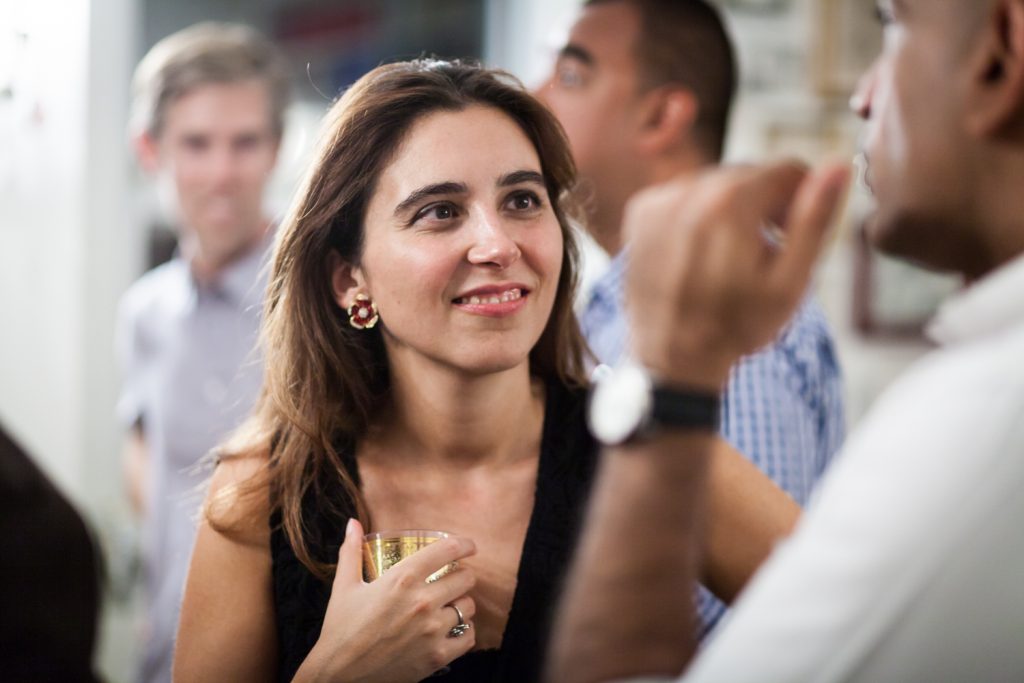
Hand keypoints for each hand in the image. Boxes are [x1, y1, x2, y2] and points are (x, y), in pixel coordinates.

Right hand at [298, 519, 477, 682]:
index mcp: (402, 579)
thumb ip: (351, 551)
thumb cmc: (340, 629)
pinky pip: (469, 636)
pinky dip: (465, 631)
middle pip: (465, 578)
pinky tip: (454, 629)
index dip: (464, 544)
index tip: (469, 546)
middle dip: (462, 576)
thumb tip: (352, 523)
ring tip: (451, 605)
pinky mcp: (437, 656)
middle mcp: (422, 602)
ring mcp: (432, 630)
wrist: (339, 675)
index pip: (448, 550)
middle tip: (455, 579)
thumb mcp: (343, 586)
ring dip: (462, 604)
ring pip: (468, 607)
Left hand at [624, 161, 848, 389]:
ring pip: (715, 183)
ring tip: (731, 256)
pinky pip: (683, 195)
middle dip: (766, 205)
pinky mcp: (640, 213)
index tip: (793, 235)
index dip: (801, 200)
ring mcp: (659, 200)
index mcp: (731, 202)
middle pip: (749, 175)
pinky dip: (697, 215)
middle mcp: (689, 189)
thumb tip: (838, 165)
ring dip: (731, 209)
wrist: (673, 359)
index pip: (786, 169)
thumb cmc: (736, 327)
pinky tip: (700, 252)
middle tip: (764, 252)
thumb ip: (814, 218)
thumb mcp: (790, 280)